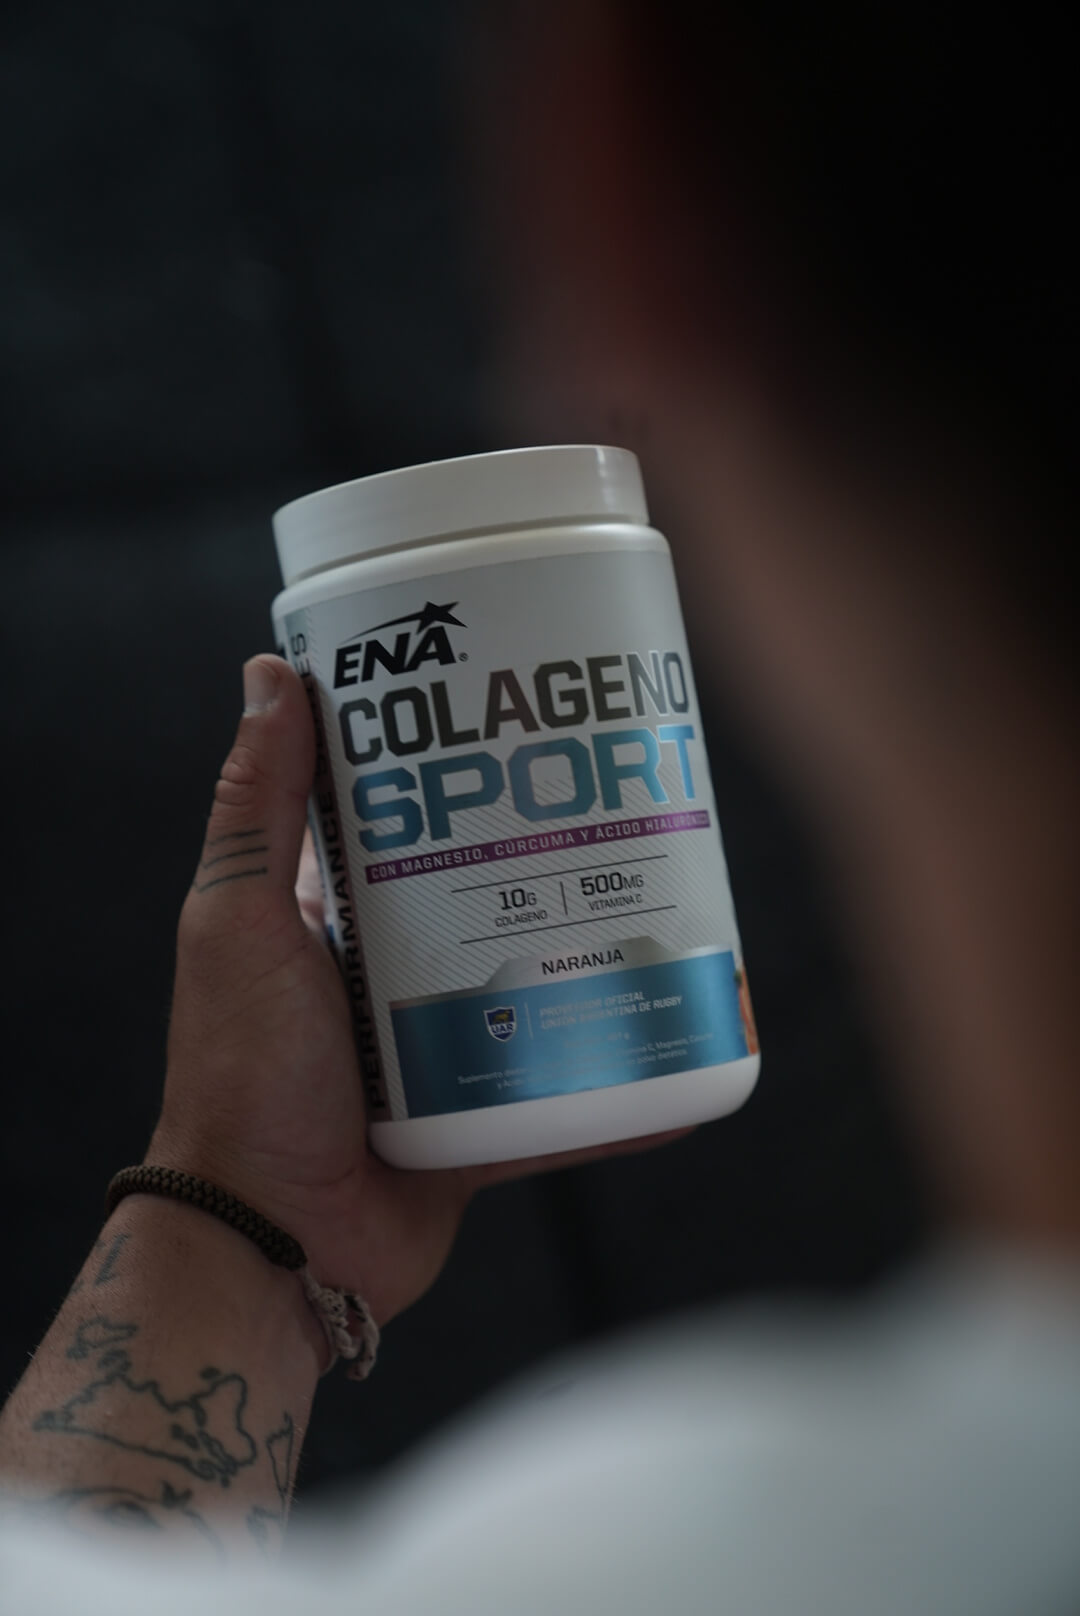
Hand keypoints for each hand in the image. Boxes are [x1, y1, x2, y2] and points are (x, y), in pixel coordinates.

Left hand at [152, 656, 687, 1324]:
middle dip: (552, 852)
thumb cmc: (239, 1077)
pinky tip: (690, 1056)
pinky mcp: (482, 1119)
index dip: (458, 767)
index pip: (405, 816)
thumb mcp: (239, 922)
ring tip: (669, 908)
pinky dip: (624, 1083)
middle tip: (621, 801)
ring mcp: (441, 1047)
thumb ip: (256, 809)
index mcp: (335, 916)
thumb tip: (271, 676)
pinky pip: (567, 1093)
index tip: (520, 719)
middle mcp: (392, 973)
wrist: (270, 1245)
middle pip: (488, 893)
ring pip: (538, 985)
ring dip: (598, 956)